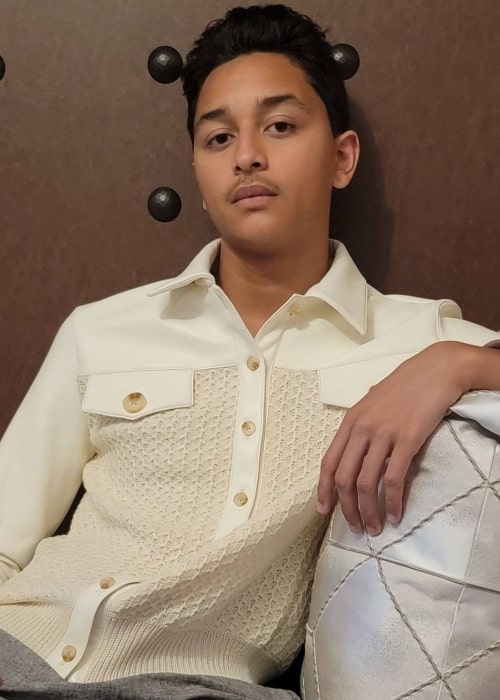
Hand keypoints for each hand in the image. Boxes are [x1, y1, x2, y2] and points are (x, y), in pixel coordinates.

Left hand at [317, 341, 481, 534]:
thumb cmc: (405, 386)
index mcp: (350, 421)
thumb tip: (357, 450)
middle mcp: (362, 428)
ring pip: (365, 483)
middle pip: (343, 478)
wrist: (436, 370)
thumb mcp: (373, 402)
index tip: (324, 511)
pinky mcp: (406, 440)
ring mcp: (383, 434)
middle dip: (347, 508)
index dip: (323, 490)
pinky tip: (395, 514)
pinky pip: (393, 479)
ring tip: (375, 528)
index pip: (328, 462)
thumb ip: (362, 426)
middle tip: (356, 528)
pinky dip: (391, 502)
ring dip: (368, 511)